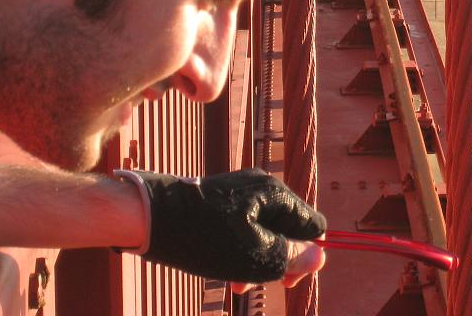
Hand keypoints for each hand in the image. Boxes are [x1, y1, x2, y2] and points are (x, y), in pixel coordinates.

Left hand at [118, 168, 325, 282]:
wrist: (151, 216)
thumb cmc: (206, 238)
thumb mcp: (255, 255)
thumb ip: (291, 256)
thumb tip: (320, 255)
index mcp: (278, 195)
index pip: (313, 226)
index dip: (306, 256)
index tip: (284, 280)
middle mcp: (264, 186)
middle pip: (289, 227)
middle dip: (278, 259)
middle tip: (258, 284)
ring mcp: (242, 189)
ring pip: (265, 228)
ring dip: (259, 257)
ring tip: (237, 284)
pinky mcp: (223, 196)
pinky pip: (246, 223)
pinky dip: (242, 246)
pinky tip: (225, 266)